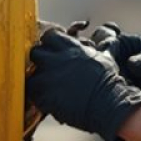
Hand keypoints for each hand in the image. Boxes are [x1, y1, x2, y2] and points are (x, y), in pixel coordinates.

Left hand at [26, 29, 140, 140]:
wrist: (109, 104)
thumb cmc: (109, 82)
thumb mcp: (104, 57)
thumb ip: (96, 48)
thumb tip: (103, 39)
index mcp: (71, 48)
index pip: (49, 36)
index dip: (49, 44)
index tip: (52, 52)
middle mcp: (57, 58)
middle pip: (35, 52)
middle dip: (39, 60)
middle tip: (46, 71)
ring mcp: (48, 76)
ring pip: (30, 72)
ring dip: (36, 79)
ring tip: (46, 88)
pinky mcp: (44, 94)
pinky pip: (31, 91)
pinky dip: (36, 96)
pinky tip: (46, 100)